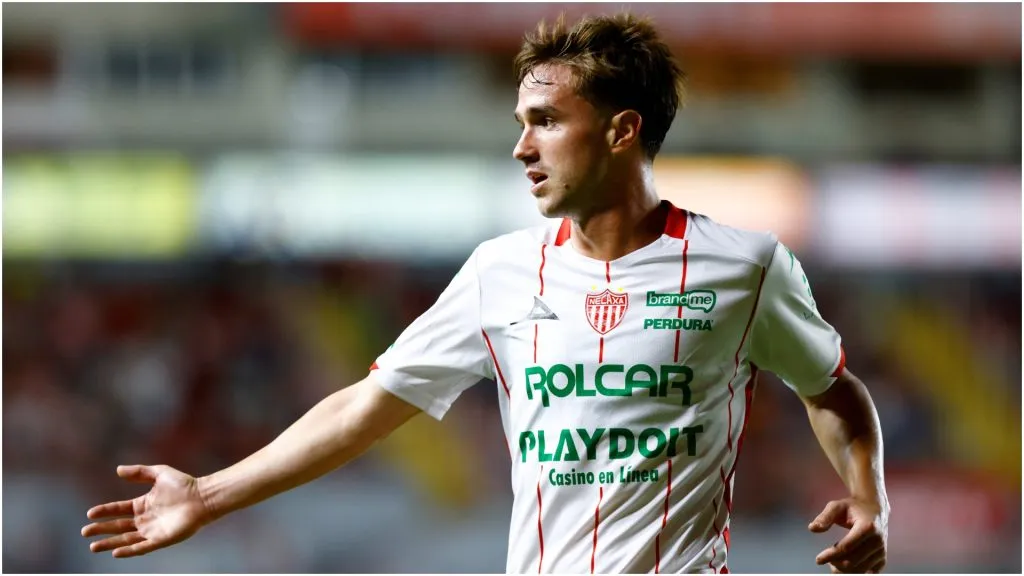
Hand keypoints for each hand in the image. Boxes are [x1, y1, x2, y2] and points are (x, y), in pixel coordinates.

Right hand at [82, 465, 212, 557]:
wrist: (203, 496)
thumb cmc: (184, 484)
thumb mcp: (159, 473)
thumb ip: (139, 472)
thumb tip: (118, 470)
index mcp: (143, 504)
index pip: (119, 510)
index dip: (105, 512)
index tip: (90, 514)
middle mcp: (146, 519)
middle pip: (118, 527)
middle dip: (101, 530)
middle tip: (85, 531)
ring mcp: (153, 531)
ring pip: (126, 539)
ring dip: (110, 543)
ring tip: (93, 547)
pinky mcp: (161, 540)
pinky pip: (142, 547)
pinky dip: (129, 550)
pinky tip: (116, 552)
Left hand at [809, 497, 887, 572]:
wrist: (874, 508)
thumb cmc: (852, 507)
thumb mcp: (836, 507)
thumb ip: (824, 517)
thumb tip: (812, 528)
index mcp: (868, 527)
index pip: (846, 547)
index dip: (831, 555)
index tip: (818, 560)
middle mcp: (878, 541)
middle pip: (852, 561)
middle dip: (835, 563)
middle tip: (826, 558)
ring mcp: (881, 551)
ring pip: (860, 570)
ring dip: (843, 570)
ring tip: (833, 562)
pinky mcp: (883, 558)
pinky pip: (868, 573)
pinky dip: (855, 573)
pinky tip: (844, 566)